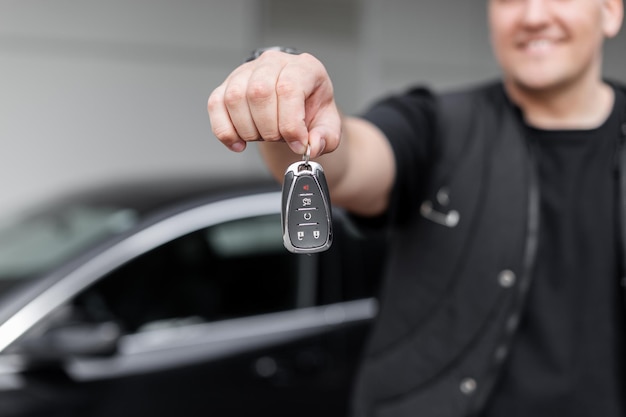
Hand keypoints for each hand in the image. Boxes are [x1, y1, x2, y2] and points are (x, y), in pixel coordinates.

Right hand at [207, 50, 340, 157]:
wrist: (296, 105)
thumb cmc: (311, 110)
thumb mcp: (328, 125)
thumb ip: (325, 138)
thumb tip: (312, 146)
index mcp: (303, 68)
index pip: (289, 89)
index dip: (291, 124)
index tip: (297, 144)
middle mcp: (273, 64)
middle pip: (259, 92)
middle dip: (269, 128)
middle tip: (279, 138)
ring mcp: (246, 72)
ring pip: (235, 98)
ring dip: (248, 129)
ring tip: (263, 136)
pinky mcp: (227, 85)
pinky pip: (215, 106)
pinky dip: (225, 131)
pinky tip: (239, 143)